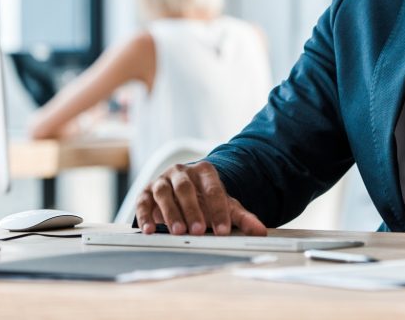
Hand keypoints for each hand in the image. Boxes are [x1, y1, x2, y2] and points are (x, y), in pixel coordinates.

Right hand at [134, 161, 266, 235]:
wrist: (183, 193)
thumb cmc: (205, 200)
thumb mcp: (225, 206)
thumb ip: (242, 217)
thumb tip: (261, 231)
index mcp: (204, 171)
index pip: (212, 188)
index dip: (218, 209)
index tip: (223, 230)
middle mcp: (181, 172)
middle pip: (185, 188)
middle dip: (192, 210)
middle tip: (199, 231)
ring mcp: (162, 180)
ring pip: (163, 192)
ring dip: (170, 213)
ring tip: (178, 232)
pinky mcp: (146, 192)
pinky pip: (143, 202)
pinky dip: (145, 216)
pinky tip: (150, 230)